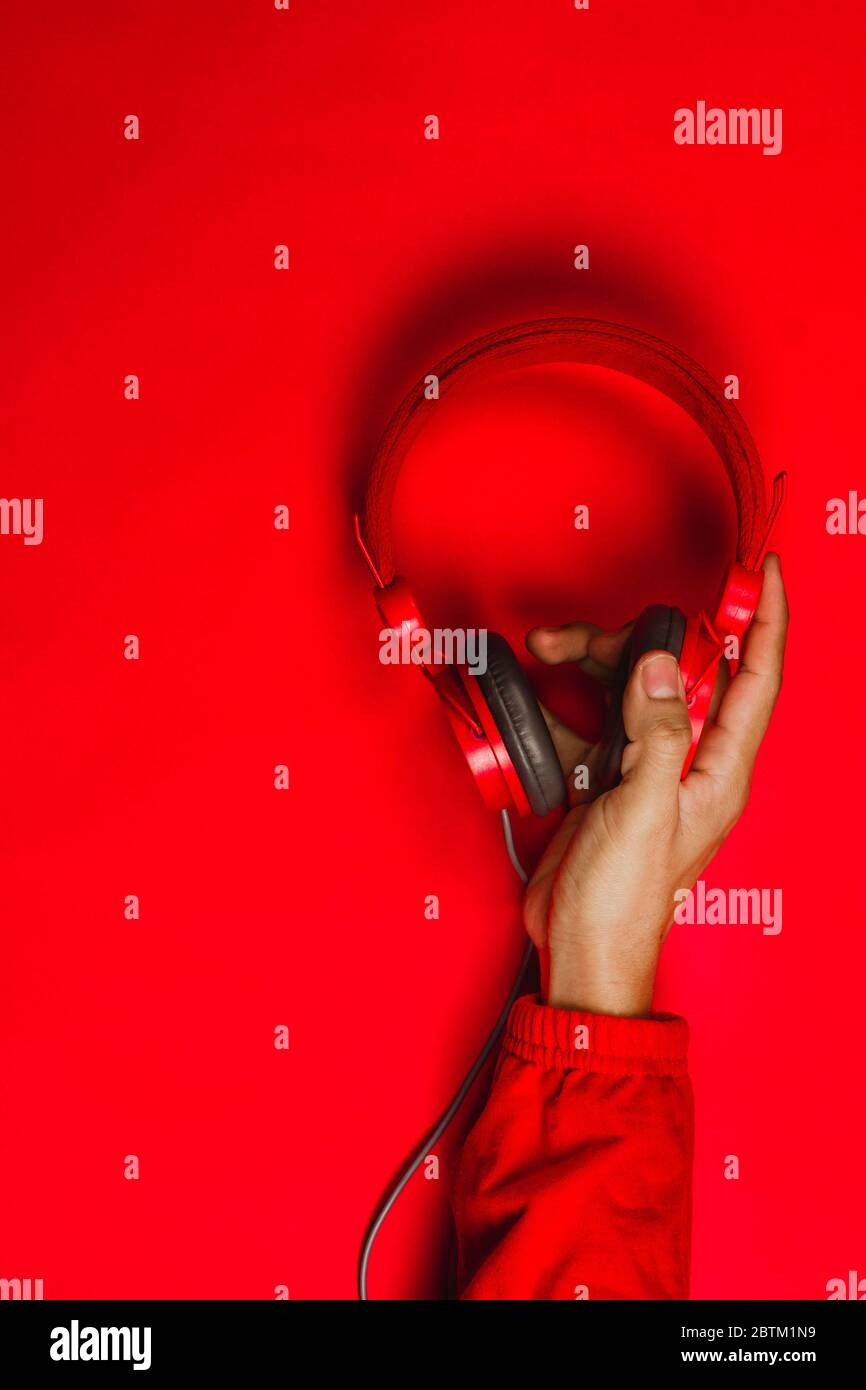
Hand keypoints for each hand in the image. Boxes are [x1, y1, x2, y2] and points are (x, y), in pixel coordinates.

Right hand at [523, 554, 788, 1016]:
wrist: (578, 948)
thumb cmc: (624, 901)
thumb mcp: (645, 812)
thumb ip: (659, 735)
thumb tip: (662, 666)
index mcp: (721, 771)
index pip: (758, 678)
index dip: (767, 620)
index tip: (766, 570)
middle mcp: (690, 763)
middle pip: (677, 674)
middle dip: (633, 639)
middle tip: (580, 635)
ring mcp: (646, 770)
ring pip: (627, 690)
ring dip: (587, 665)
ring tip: (545, 653)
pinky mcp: (606, 780)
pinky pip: (590, 721)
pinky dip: (562, 704)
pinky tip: (536, 699)